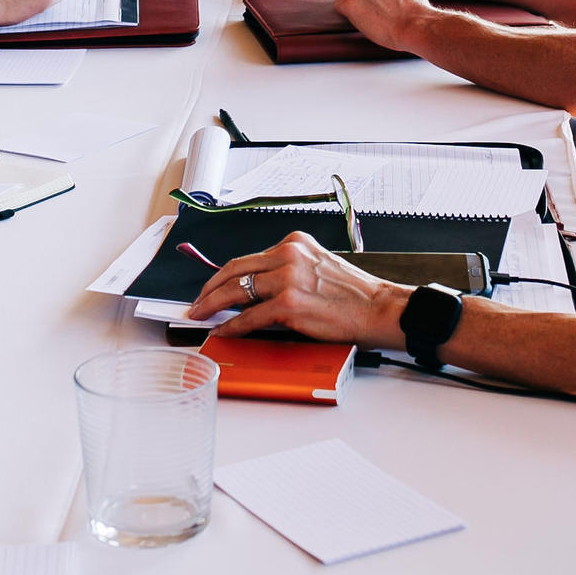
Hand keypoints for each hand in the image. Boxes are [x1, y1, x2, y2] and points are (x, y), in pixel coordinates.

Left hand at [186, 230, 405, 341]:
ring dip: (213, 306)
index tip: (212, 286)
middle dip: (209, 288)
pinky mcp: (289, 303)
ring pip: (236, 291)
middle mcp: (288, 254)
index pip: (248, 258)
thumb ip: (287, 270)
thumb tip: (252, 290)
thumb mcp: (316, 266)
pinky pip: (250, 317)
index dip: (224, 275)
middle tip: (197, 303)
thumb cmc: (353, 294)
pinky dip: (232, 326)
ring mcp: (288, 278)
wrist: (378, 308)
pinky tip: (223, 332)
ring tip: (201, 316)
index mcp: (294, 242)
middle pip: (235, 270)